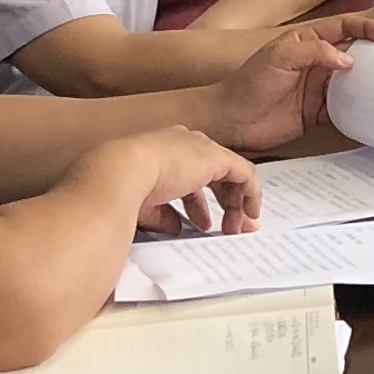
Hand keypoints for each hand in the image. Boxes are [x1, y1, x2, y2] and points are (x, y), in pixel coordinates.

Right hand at [98, 125, 263, 239]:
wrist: (122, 172)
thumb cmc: (122, 188)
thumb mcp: (144, 205)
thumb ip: (163, 214)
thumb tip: (176, 226)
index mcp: (163, 151)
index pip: (190, 175)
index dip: (198, 203)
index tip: (202, 224)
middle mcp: (184, 144)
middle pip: (214, 174)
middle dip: (224, 203)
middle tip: (229, 228)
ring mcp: (200, 148)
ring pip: (231, 175)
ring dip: (236, 204)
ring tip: (237, 229)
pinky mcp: (216, 157)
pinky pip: (244, 174)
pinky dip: (251, 193)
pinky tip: (251, 213)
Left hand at [204, 14, 373, 150]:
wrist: (232, 120)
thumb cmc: (249, 82)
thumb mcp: (280, 56)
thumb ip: (315, 51)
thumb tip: (348, 59)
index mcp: (307, 40)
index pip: (343, 27)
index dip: (365, 28)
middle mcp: (315, 62)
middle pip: (353, 53)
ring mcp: (317, 87)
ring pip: (352, 81)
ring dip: (368, 83)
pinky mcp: (316, 112)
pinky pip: (343, 109)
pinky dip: (357, 109)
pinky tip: (370, 111)